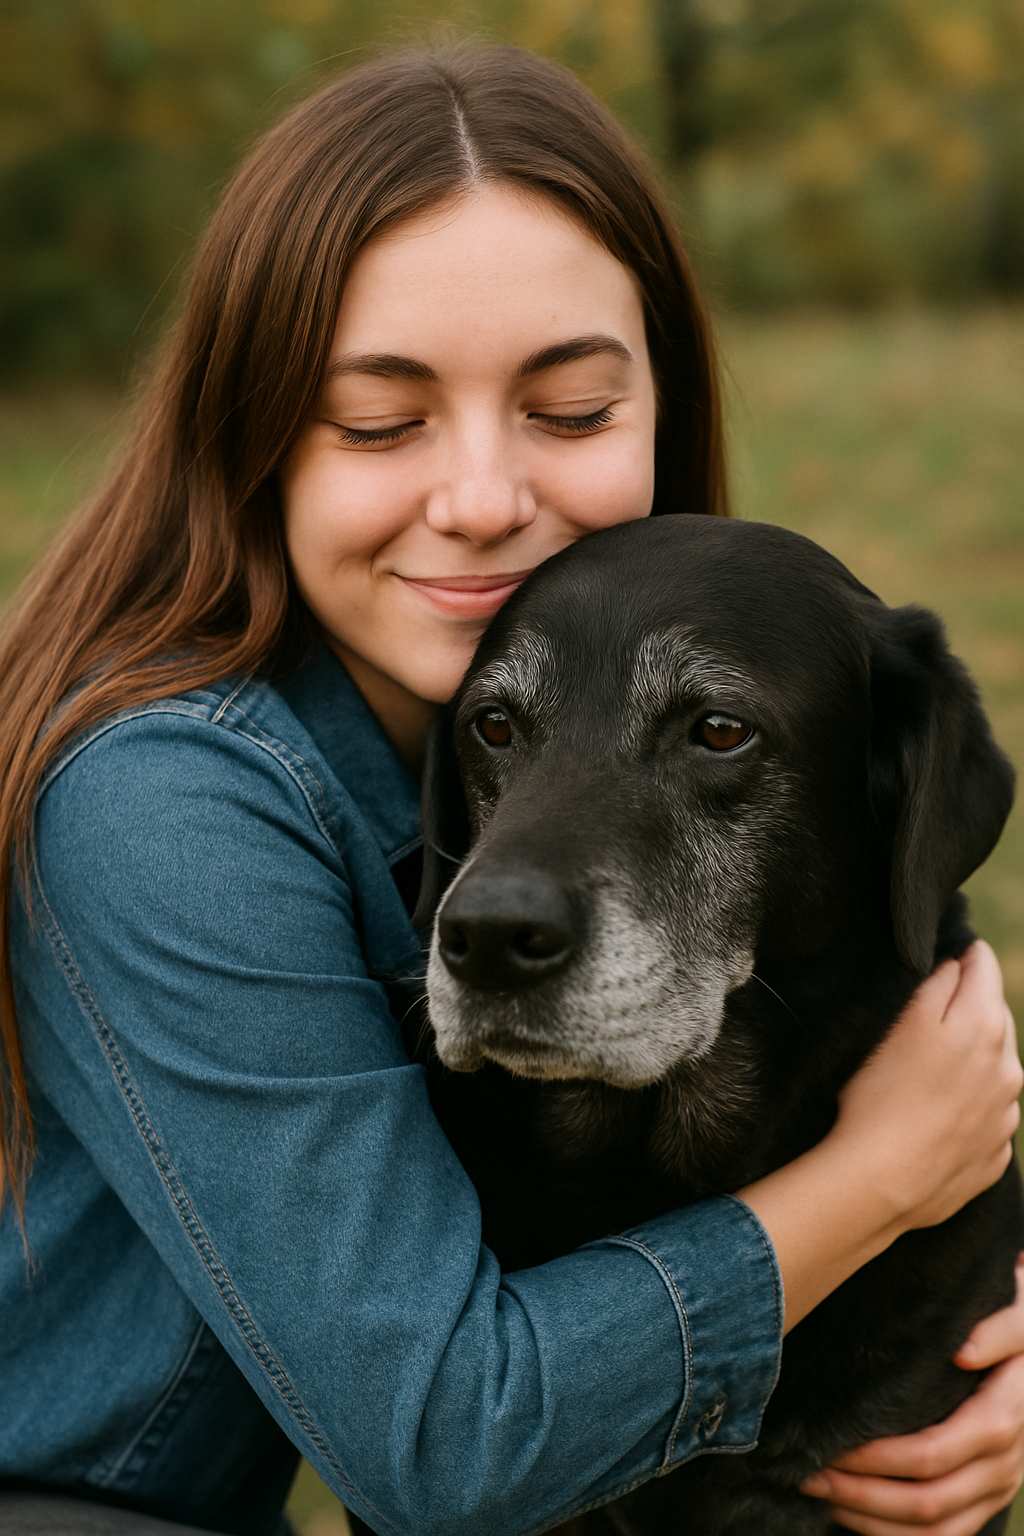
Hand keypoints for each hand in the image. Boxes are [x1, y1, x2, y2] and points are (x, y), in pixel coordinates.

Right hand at [736, 943, 1019, 1333]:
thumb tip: (958, 962)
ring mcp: (1005, 1116)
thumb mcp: (903, 1020)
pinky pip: (988, 1117)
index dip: (961, 955)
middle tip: (928, 1015)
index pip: (984, 965)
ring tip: (928, 1072)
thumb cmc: (882, 1093)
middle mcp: (1008, 1068)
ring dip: (972, 1060)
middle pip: (994, 1016)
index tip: (941, 957)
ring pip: (995, 1069)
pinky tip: (936, 1114)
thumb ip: (937, 981)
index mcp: (986, 1025)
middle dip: (969, 1008)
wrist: (883, 1182)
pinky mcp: (994, 1155)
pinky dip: (970, 1107)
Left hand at [801, 1255, 1023, 1533]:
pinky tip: (853, 1513)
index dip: (877, 1458)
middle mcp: (1003, 1465)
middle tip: (807, 1473)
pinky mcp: (986, 1500)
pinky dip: (894, 1534)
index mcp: (1003, 1419)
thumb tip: (964, 1353)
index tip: (830, 1444)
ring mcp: (996, 1489)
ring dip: (870, 1521)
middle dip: (859, 1493)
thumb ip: (1000, 1329)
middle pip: (927, 1501)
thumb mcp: (1018, 1311)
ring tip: (820, 1493)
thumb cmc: (1013, 1317)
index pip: (932, 1453)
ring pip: (933, 1531)